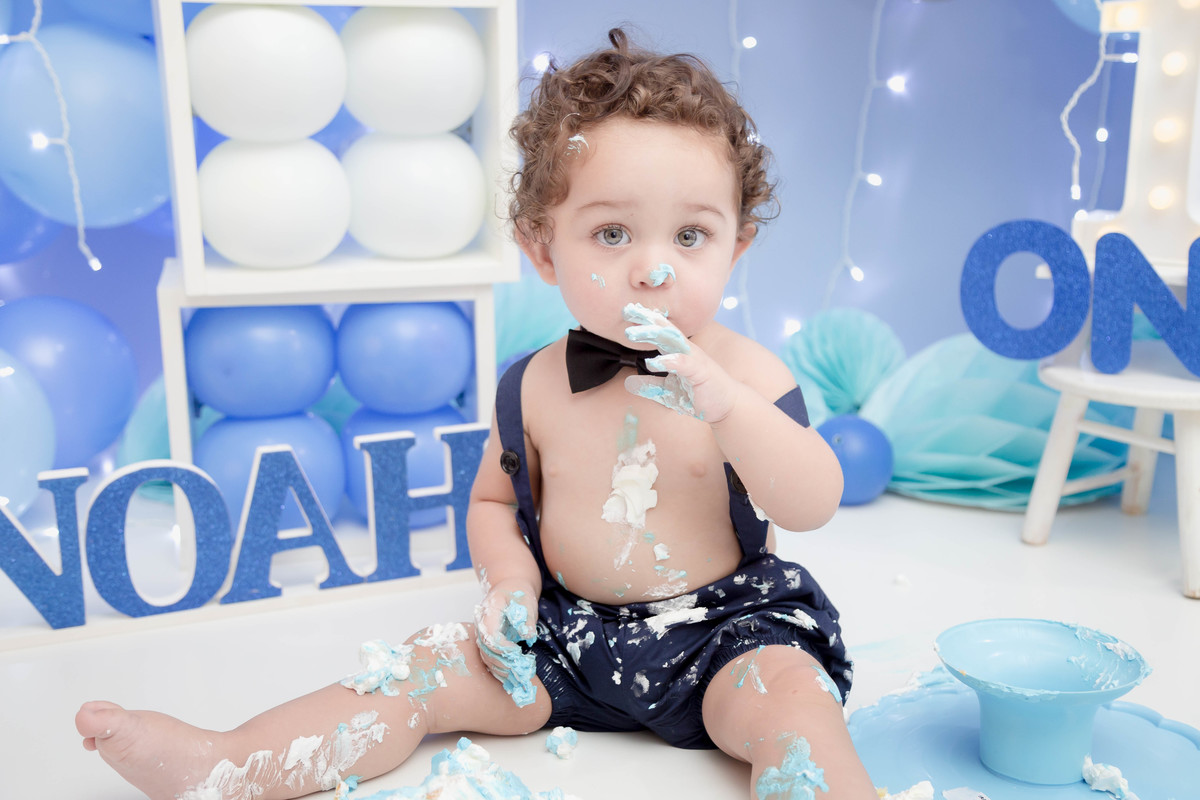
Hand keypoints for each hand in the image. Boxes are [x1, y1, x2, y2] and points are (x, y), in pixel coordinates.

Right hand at [473, 580, 539, 706]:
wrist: (510, 587)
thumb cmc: (519, 592)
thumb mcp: (526, 600)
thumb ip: (526, 618)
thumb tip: (528, 636)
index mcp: (489, 611)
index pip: (490, 635)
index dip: (503, 648)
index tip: (518, 653)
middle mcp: (481, 623)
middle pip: (486, 649)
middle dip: (502, 664)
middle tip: (518, 673)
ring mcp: (482, 633)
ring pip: (486, 656)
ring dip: (500, 669)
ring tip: (515, 680)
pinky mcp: (487, 640)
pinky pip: (489, 657)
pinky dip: (498, 668)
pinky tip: (509, 677)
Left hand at [622, 303, 737, 422]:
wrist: (728, 406)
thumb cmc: (700, 394)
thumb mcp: (669, 392)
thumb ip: (650, 385)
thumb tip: (628, 382)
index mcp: (679, 352)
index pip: (661, 331)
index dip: (645, 320)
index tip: (627, 309)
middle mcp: (687, 351)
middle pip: (664, 330)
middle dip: (646, 319)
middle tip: (626, 309)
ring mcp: (694, 359)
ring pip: (673, 341)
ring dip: (653, 334)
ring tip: (632, 333)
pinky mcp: (701, 373)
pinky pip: (684, 364)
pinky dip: (669, 361)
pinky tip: (653, 362)